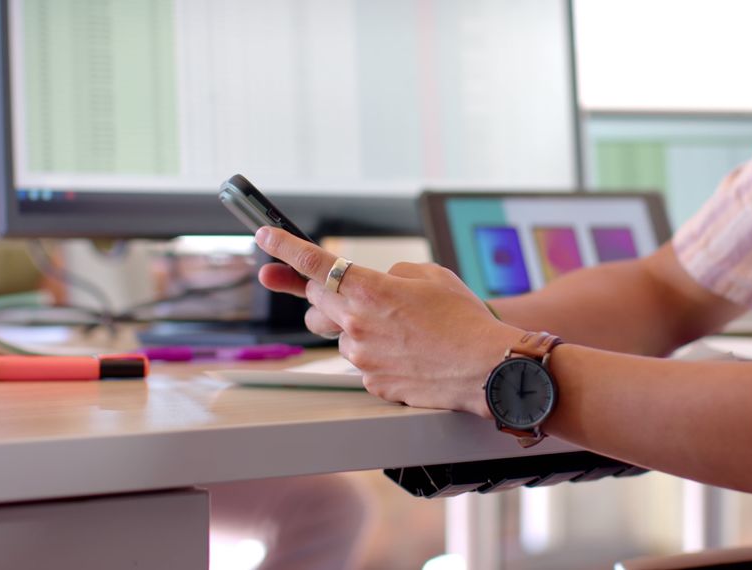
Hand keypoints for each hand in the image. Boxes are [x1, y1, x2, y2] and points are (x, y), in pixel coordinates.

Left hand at [255, 227, 524, 417]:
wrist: (486, 369)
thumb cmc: (465, 321)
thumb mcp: (431, 276)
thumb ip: (393, 274)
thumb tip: (378, 283)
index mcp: (369, 290)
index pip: (313, 263)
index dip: (284, 247)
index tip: (265, 237)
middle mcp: (356, 324)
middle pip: (316, 301)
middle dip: (320, 290)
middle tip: (336, 288)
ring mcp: (362, 358)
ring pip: (339, 334)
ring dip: (356, 326)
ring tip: (399, 329)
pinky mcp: (373, 383)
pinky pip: (362, 362)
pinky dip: (377, 353)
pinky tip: (409, 352)